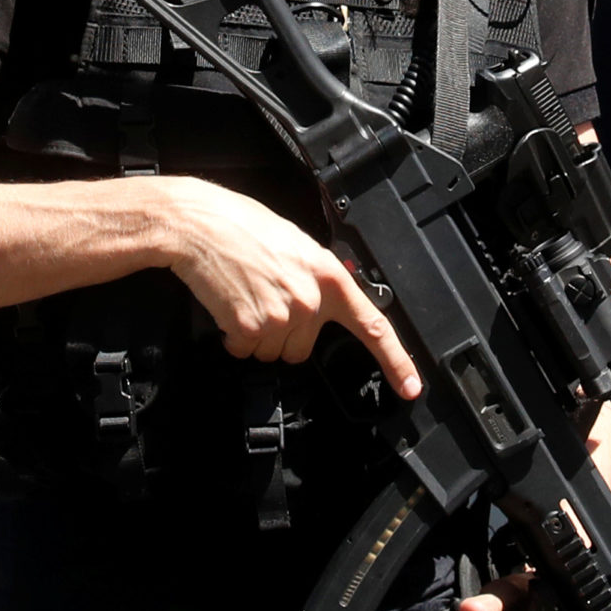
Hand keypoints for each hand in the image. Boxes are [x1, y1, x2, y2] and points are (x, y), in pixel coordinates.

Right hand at [155, 176, 419, 398]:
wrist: (201, 224)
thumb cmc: (245, 228)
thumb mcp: (300, 247)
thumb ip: (319, 281)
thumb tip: (327, 307)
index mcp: (331, 277)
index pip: (374, 326)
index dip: (396, 361)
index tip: (410, 387)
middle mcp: (311, 300)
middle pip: (302, 350)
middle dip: (282, 335)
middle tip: (264, 299)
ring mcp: (281, 316)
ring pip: (271, 353)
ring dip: (256, 336)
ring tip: (245, 297)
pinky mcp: (249, 327)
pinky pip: (243, 350)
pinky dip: (232, 336)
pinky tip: (229, 306)